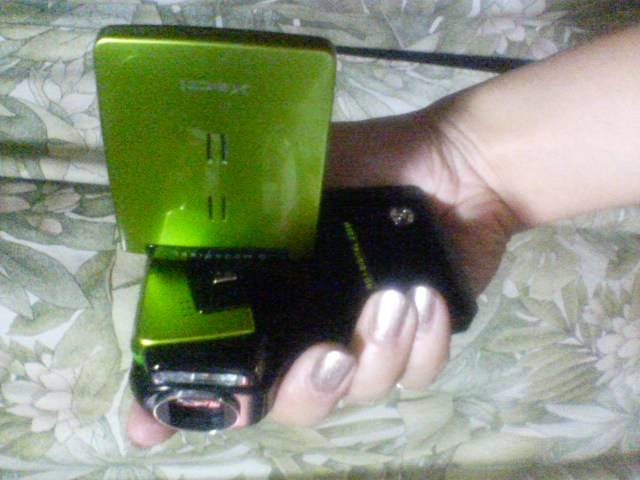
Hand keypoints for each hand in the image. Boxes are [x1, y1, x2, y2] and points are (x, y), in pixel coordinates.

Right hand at [127, 97, 522, 446]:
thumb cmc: (370, 162)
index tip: (147, 426)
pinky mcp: (419, 340)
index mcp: (273, 294)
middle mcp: (311, 326)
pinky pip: (417, 374)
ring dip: (380, 351)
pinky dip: (424, 344)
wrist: (455, 164)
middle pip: (290, 401)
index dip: (177, 399)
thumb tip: (182, 218)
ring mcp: (365, 337)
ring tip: (398, 299)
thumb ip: (247, 199)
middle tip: (332, 353)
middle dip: (308, 390)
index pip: (215, 359)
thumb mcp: (297, 171)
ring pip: (361, 391)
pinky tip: (426, 298)